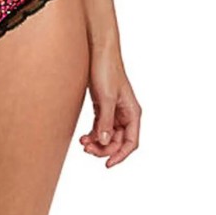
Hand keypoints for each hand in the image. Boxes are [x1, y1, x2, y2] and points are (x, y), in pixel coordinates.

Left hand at [79, 48, 140, 167]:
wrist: (98, 51)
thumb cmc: (106, 70)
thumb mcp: (106, 98)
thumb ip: (105, 120)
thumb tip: (104, 142)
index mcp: (132, 112)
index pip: (131, 142)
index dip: (120, 155)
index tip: (107, 164)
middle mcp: (125, 113)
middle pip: (117, 141)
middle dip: (104, 148)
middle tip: (87, 150)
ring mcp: (114, 110)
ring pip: (108, 135)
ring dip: (97, 142)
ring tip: (83, 144)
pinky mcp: (103, 105)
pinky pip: (100, 126)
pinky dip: (93, 133)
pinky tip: (83, 137)